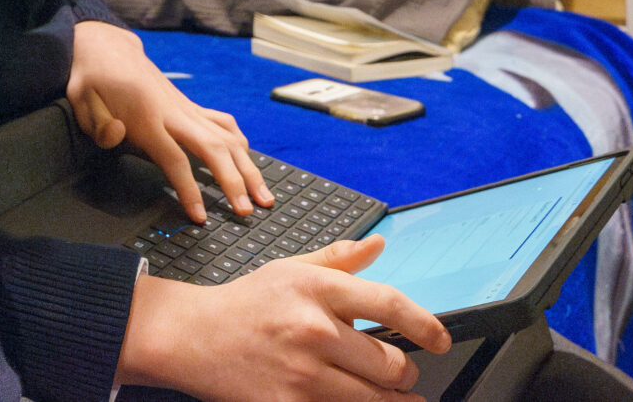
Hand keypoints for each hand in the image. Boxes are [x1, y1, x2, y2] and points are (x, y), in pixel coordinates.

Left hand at [67, 21, 272, 219]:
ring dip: (248, 167)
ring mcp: (186, 108)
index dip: (189, 190)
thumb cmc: (92, 80)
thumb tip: (119, 136)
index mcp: (147, 117)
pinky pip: (223, 123)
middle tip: (247, 211)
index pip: (174, 159)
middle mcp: (174, 112)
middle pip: (213, 149)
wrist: (107, 48)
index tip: (202, 216)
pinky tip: (249, 160)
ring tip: (263, 196)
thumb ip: (99, 125)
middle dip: (234, 181)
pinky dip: (240, 142)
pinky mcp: (190, 106)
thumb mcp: (82, 101)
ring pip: (227, 137)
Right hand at [116, 238, 450, 401]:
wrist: (191, 337)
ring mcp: (302, 373)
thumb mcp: (290, 269)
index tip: (440, 339)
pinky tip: (357, 401)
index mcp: (316, 289)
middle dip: (404, 373)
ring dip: (390, 400)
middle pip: (392, 364)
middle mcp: (314, 329)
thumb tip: (380, 246)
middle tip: (400, 373)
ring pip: (375, 399)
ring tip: (391, 395)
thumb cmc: (244, 303)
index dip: (426, 325)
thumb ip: (340, 259)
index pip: (390, 304)